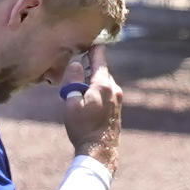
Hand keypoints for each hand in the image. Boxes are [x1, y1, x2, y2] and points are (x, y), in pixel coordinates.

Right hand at [63, 45, 121, 174]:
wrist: (99, 152)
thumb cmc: (83, 129)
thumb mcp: (71, 103)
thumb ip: (73, 81)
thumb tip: (76, 63)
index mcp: (103, 85)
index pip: (99, 57)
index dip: (92, 46)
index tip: (88, 37)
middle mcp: (114, 89)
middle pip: (100, 70)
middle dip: (88, 68)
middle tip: (73, 72)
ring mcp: (118, 99)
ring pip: (102, 82)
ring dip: (91, 82)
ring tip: (77, 93)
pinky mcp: (117, 108)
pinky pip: (106, 93)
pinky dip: (95, 92)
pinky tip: (86, 104)